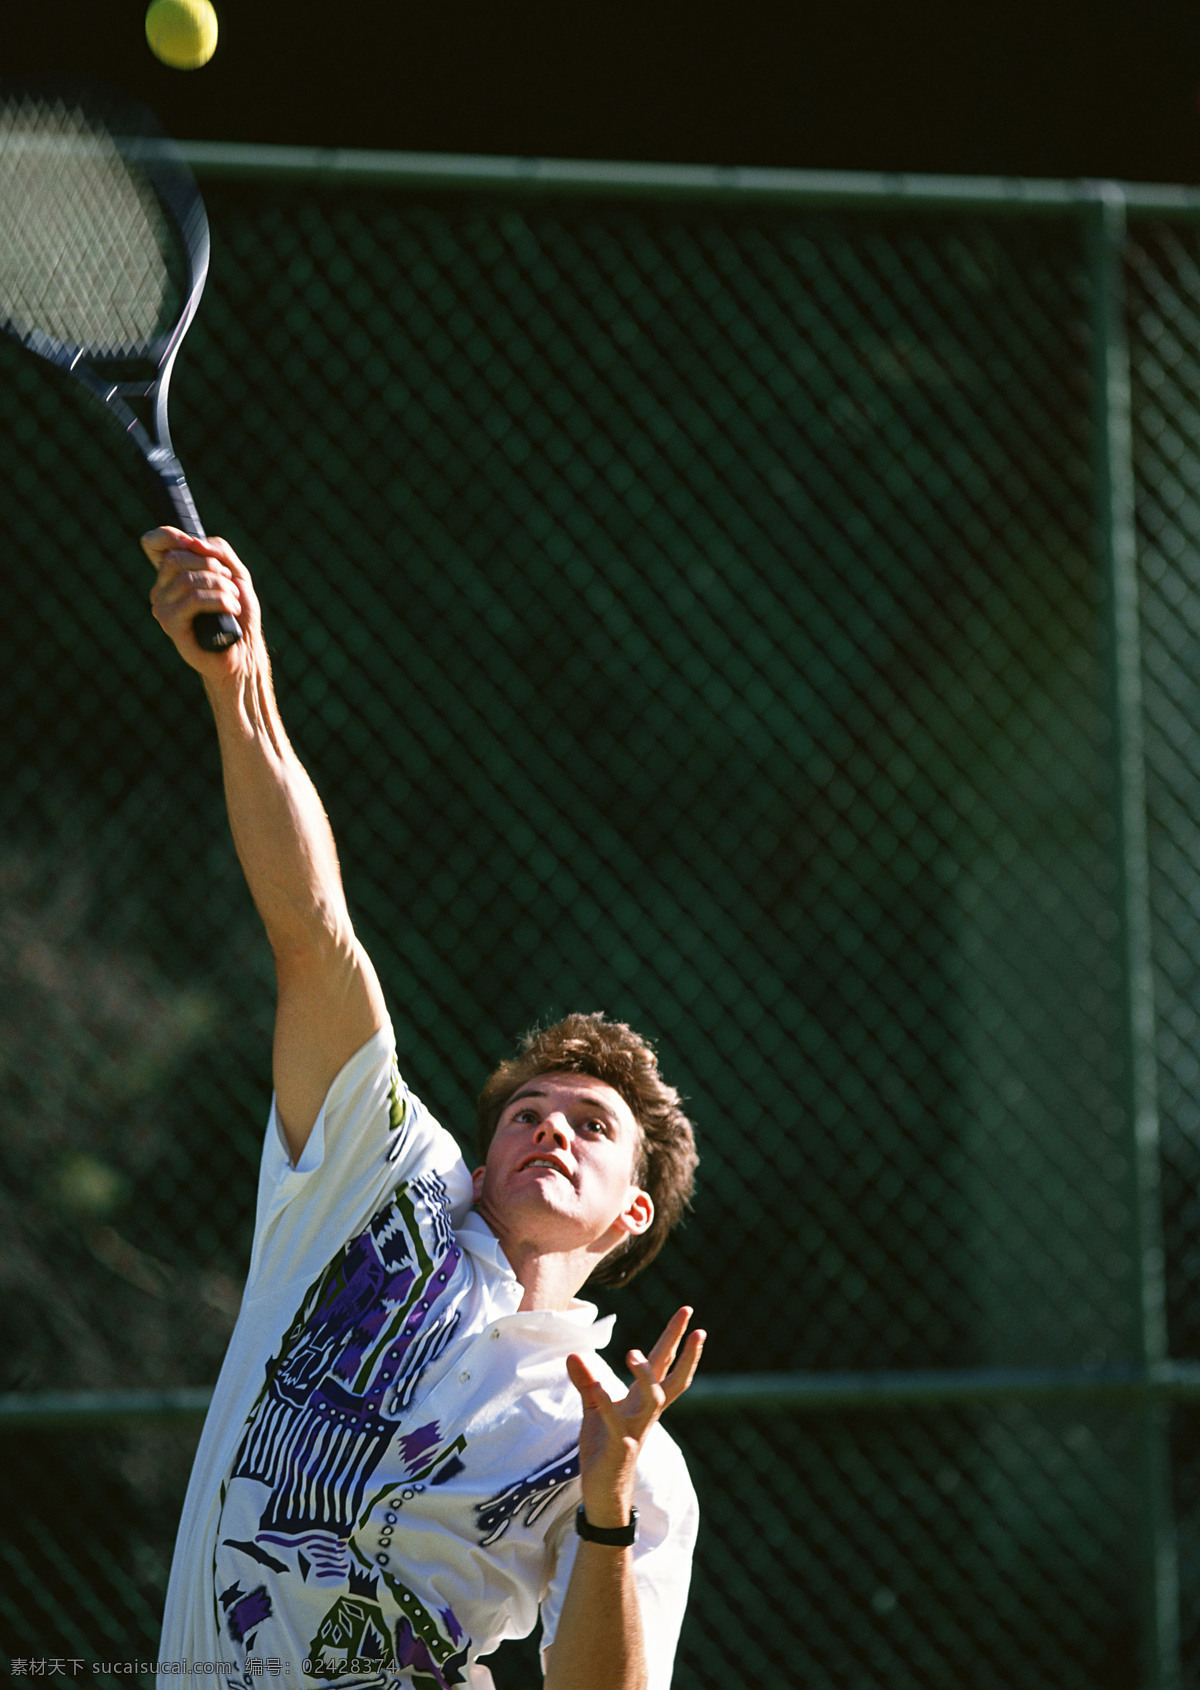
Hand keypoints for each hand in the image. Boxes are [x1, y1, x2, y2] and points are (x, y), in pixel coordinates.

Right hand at [142, 527, 259, 673]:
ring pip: (189, 580)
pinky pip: (194, 600)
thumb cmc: (238, 612)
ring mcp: (163, 607)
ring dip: (222, 587)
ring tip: (235, 601)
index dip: (170, 536)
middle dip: (212, 566)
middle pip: (176, 558)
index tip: (195, 544)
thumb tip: (196, 543)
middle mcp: (162, 589)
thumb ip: (218, 550)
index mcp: (173, 574)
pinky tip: (232, 610)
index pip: (154, 543)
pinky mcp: (170, 624)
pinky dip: (220, 600)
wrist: (244, 650)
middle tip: (230, 583)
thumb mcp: (235, 573)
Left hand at [566, 1306, 704, 1528]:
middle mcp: (645, 1412)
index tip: (689, 1314)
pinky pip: (614, 1421)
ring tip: (632, 1353)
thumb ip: (586, 1382)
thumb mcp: (593, 1409)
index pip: (664, 1365)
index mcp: (642, 1401)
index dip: (676, 1340)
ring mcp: (635, 1428)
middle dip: (684, 1351)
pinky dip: (605, 1402)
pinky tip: (597, 1386)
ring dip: (644, 1375)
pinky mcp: (619, 1445)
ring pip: (652, 1398)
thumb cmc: (603, 1448)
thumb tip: (573, 1354)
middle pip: (670, 1377)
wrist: (603, 1492)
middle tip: (694, 1324)